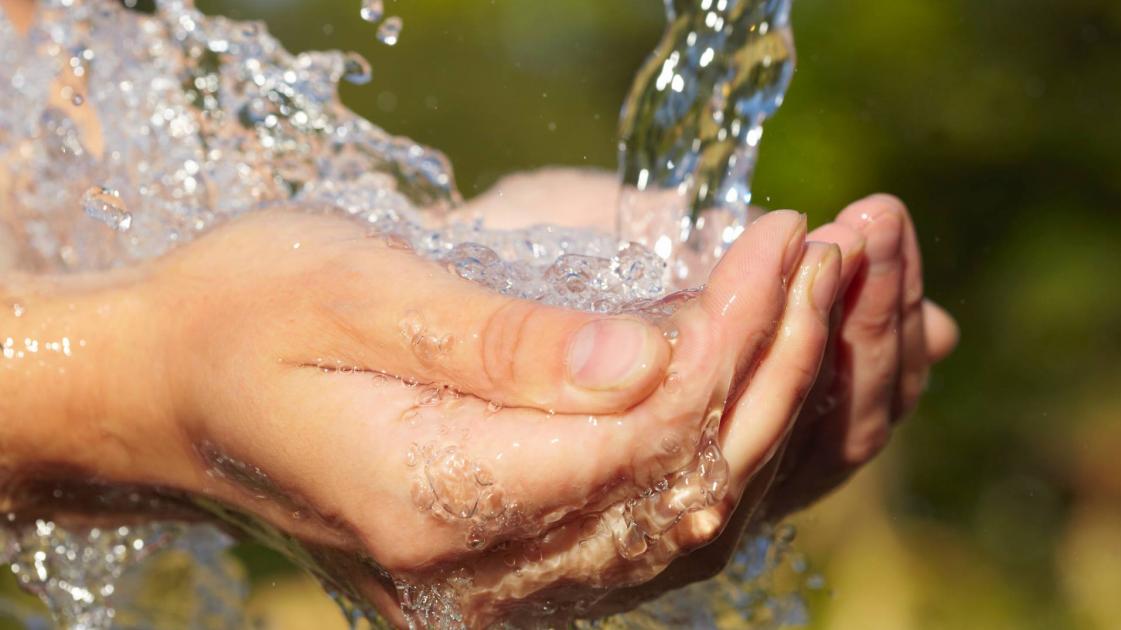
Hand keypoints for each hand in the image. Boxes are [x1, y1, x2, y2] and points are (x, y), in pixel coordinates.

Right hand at [0, 201, 828, 624]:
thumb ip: (503, 341)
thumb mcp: (353, 292)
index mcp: (438, 503)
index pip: (648, 436)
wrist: (170, 395)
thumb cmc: (242, 317)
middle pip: (692, 490)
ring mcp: (506, 584)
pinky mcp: (520, 563)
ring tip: (843, 304)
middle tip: (839, 255)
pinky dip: (740, 447)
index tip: (789, 239)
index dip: (740, 339)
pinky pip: (663, 522)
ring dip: (784, 410)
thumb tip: (657, 358)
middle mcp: (484, 575)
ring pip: (697, 521)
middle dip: (787, 367)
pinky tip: (792, 378)